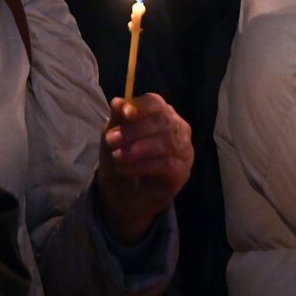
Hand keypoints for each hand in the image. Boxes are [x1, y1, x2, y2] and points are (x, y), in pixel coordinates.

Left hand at [95, 93, 192, 244]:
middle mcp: (178, 128)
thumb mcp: (112, 137)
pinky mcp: (183, 172)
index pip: (157, 103)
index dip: (142, 106)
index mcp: (161, 115)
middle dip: (135, 130)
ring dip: (139, 149)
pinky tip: (125, 170)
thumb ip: (117, 119)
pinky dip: (143, 166)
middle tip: (111, 140)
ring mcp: (184, 150)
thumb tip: (118, 101)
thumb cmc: (121, 158)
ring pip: (169, 142)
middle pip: (164, 121)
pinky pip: (168, 165)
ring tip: (117, 157)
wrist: (122, 193)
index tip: (125, 114)